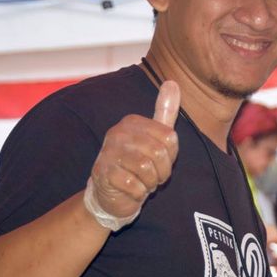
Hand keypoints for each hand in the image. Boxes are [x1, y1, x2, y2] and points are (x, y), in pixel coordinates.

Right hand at [85, 79, 179, 229]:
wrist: (111, 193)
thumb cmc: (136, 165)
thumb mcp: (154, 138)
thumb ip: (164, 112)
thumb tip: (173, 82)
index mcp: (132, 122)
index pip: (170, 138)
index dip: (170, 156)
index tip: (159, 161)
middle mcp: (118, 132)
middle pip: (159, 153)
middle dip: (161, 172)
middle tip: (152, 176)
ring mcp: (108, 152)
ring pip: (147, 168)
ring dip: (150, 182)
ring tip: (142, 182)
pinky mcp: (103, 173)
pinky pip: (134, 184)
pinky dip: (138, 192)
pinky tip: (131, 190)